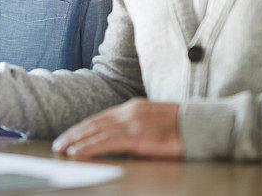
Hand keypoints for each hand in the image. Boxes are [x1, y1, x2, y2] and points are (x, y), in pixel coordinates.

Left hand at [51, 98, 182, 159]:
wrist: (203, 124)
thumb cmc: (183, 127)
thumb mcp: (154, 122)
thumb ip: (136, 127)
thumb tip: (122, 141)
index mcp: (133, 107)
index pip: (100, 117)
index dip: (83, 127)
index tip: (70, 135)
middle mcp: (129, 112)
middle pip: (94, 122)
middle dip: (74, 133)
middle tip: (58, 143)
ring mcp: (132, 123)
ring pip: (95, 132)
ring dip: (76, 141)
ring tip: (62, 149)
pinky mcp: (137, 136)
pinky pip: (106, 142)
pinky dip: (88, 147)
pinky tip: (77, 153)